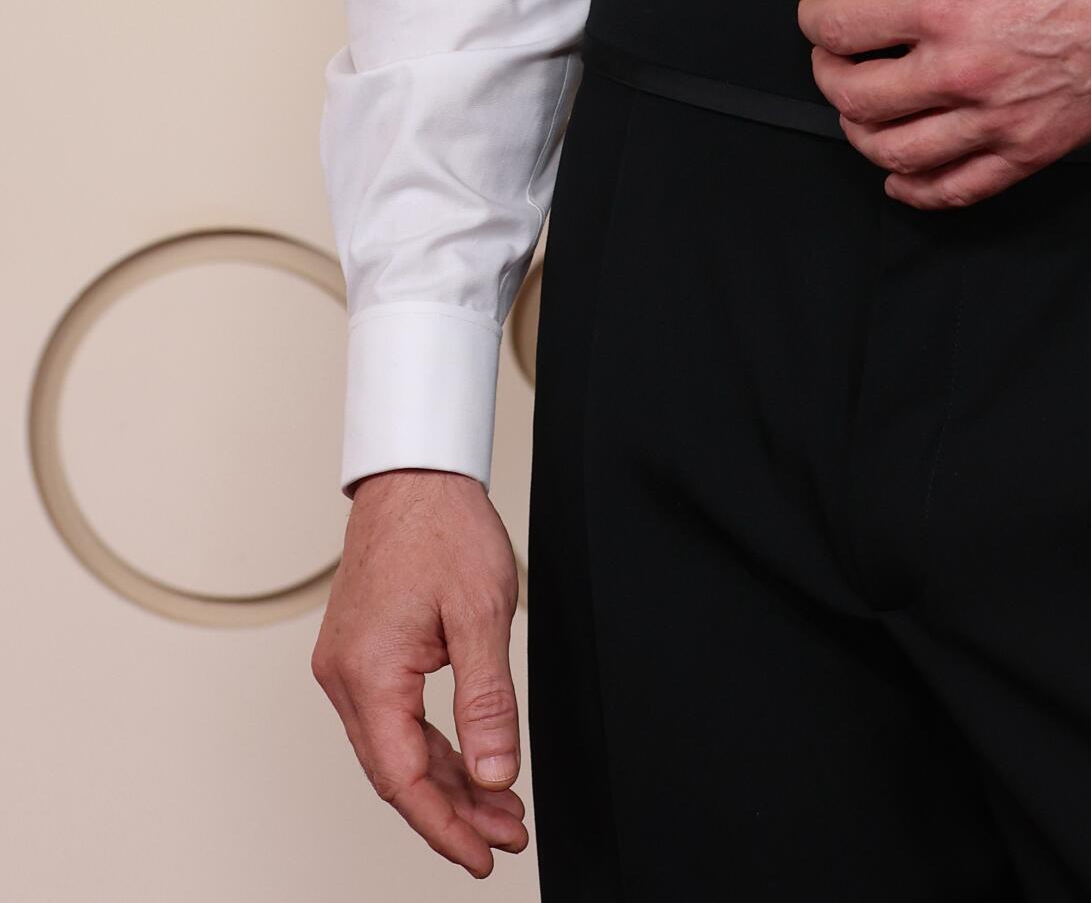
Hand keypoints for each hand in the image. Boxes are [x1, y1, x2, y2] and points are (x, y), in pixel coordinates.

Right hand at [311, 468, 529, 876]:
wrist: (415, 473)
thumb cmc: (443, 528)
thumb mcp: (481, 613)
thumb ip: (488, 701)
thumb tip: (494, 775)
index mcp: (368, 674)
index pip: (404, 778)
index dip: (445, 827)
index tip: (483, 855)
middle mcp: (345, 678)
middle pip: (398, 772)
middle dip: (453, 812)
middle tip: (506, 836)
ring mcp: (349, 667)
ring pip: (396, 750)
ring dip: (447, 783)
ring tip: (500, 809)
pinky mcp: (362, 655)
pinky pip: (394, 720)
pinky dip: (433, 747)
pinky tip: (469, 764)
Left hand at [796, 0, 1090, 209]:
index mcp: (946, 4)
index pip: (843, 29)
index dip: (814, 22)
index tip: (816, 15)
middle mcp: (962, 70)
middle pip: (855, 98)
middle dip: (828, 77)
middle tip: (833, 58)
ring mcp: (995, 118)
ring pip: (894, 151)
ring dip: (860, 134)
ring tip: (859, 110)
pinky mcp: (1028, 150)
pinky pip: (955, 188)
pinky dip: (915, 189)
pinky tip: (899, 176)